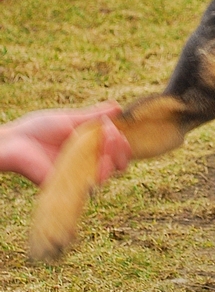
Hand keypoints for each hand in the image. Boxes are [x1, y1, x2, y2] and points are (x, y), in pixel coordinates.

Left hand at [0, 102, 131, 185]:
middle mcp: (85, 161)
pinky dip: (98, 175)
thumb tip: (117, 106)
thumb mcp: (70, 119)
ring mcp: (78, 173)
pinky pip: (88, 184)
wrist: (15, 142)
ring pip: (104, 174)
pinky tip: (100, 164)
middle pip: (114, 162)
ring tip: (108, 147)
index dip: (122, 143)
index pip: (113, 148)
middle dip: (121, 151)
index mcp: (88, 145)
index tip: (119, 133)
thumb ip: (93, 116)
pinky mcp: (68, 184)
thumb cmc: (37, 129)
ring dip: (112, 160)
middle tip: (115, 139)